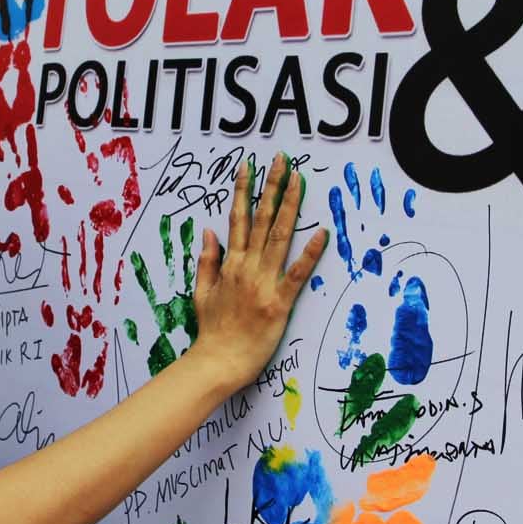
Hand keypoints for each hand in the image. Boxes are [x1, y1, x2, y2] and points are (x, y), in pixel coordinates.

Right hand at [191, 153, 327, 394]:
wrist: (216, 362)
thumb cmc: (211, 331)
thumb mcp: (202, 293)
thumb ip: (208, 261)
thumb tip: (209, 231)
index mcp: (230, 265)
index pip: (237, 219)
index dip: (244, 190)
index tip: (249, 167)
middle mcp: (247, 268)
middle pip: (261, 219)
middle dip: (273, 187)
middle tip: (283, 161)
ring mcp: (264, 283)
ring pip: (278, 237)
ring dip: (290, 207)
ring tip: (300, 181)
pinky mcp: (280, 303)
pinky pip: (297, 274)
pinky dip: (309, 253)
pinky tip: (321, 233)